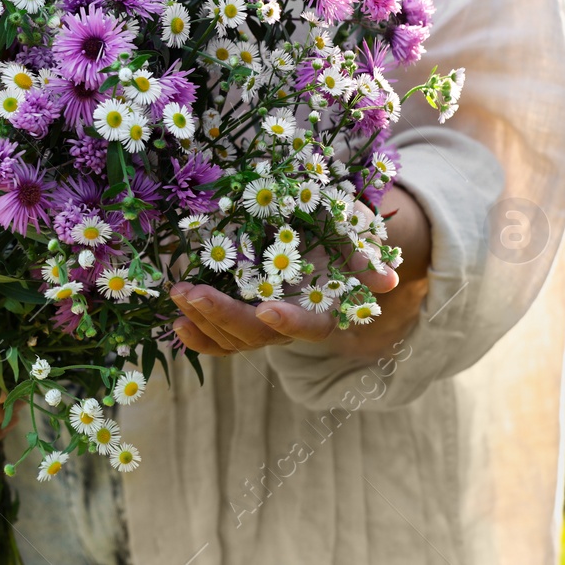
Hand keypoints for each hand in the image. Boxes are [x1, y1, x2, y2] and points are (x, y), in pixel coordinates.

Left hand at [171, 185, 430, 357]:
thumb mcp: (354, 229)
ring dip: (204, 321)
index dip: (291, 321)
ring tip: (177, 294)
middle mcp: (292, 321)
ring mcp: (265, 322)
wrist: (322, 228)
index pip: (311, 325)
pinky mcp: (243, 316)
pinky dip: (199, 336)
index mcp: (326, 307)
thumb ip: (364, 254)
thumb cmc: (340, 225)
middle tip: (191, 292)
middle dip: (224, 316)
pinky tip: (177, 323)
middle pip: (260, 334)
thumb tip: (386, 283)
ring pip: (235, 339)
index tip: (267, 307)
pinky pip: (220, 338)